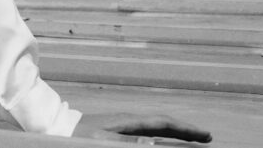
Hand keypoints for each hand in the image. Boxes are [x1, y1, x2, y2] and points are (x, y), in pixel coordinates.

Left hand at [73, 113, 211, 143]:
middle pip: (163, 124)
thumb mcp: (103, 140)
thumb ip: (128, 142)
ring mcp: (123, 125)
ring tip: (190, 140)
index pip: (163, 123)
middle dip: (185, 131)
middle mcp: (129, 121)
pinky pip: (145, 132)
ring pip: (155, 128)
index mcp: (129, 122)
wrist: (57, 127)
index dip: (185, 129)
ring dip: (174, 133)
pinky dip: (159, 136)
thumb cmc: (78, 136)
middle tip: (206, 138)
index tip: (205, 135)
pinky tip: (162, 141)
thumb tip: (152, 142)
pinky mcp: (116, 130)